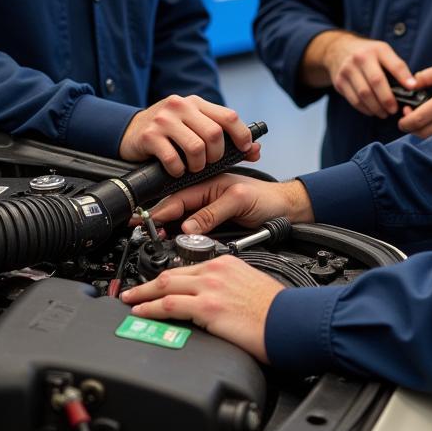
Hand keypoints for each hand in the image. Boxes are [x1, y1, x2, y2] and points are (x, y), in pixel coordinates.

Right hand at [118, 96, 260, 174]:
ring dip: (198, 165)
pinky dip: (178, 170)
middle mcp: (181, 106)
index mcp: (197, 102)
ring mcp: (164, 119)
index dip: (242, 135)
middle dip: (217, 155)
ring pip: (196, 147)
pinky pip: (172, 158)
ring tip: (193, 167)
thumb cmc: (168, 131)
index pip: (229, 116)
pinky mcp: (149, 135)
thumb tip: (255, 150)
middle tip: (210, 163)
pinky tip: (176, 170)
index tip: (245, 149)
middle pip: (214, 134)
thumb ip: (224, 136)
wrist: (129, 130)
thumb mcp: (195, 126)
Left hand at [121, 255, 281, 361]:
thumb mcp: (250, 286)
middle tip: (132, 290)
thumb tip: (215, 301)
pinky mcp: (208, 307)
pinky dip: (150, 308)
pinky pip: (170, 305)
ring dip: (142, 295)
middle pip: (171, 274)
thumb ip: (228, 287)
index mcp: (226, 264)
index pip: (187, 268)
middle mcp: (216, 271)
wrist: (289, 321)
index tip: (156, 283)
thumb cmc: (276, 310)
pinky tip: (141, 313)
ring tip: (130, 302)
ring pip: (165, 287)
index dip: (166, 276)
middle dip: (147, 283)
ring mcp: (210, 288)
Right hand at [149, 174, 313, 234]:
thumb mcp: (238, 201)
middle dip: (160, 224)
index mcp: (207, 185)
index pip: (176, 199)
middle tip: (149, 237)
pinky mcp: (215, 224)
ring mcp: (209, 211)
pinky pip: (195, 232)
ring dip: (171, 232)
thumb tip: (188, 227)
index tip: (146, 224)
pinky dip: (185, 239)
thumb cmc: (266, 198)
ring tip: (159, 242)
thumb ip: (212, 213)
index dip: (160, 212)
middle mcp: (204, 197)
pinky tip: (179, 245)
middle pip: (175, 212)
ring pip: (182, 223)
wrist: (286, 210)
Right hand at [303, 30, 414, 118]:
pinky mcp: (339, 81)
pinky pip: (354, 100)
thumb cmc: (368, 54)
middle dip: (388, 99)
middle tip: (394, 110)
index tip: (413, 88)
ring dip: (376, 107)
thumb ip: (396, 67)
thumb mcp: (382, 52)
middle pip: (376, 82)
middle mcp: (361, 58)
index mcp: (378, 50)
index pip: (394, 64)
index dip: (404, 77)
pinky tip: (372, 111)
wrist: (338, 49)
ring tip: (384, 113)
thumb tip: (412, 87)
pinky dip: (365, 109)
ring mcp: (348, 70)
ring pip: (364, 94)